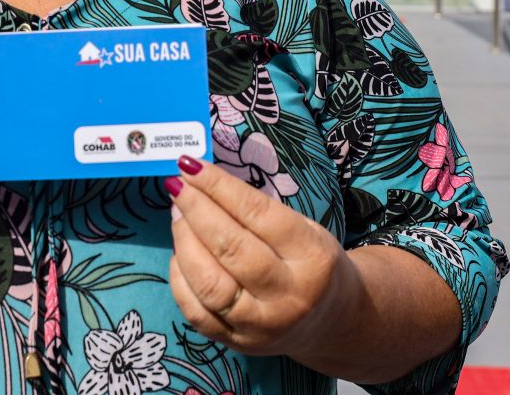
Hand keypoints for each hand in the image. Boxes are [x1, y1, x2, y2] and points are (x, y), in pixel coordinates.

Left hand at [166, 155, 361, 360]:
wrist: (333, 321)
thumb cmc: (311, 262)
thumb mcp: (303, 228)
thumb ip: (257, 210)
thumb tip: (200, 181)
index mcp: (312, 257)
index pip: (257, 214)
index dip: (218, 186)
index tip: (191, 165)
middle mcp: (289, 296)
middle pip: (230, 248)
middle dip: (196, 210)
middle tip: (178, 185)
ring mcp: (261, 326)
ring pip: (209, 284)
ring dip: (184, 242)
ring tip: (177, 214)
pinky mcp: (238, 344)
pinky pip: (195, 312)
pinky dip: (180, 277)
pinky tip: (180, 253)